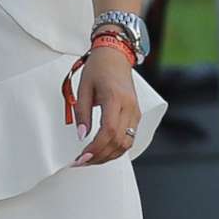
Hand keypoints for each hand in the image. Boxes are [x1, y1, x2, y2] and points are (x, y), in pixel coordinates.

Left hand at [70, 47, 141, 166]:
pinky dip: (116, 149)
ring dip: (108, 156)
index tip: (82, 156)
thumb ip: (82, 114)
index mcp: (115, 99)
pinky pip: (130, 138)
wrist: (115, 56)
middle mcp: (129, 107)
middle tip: (82, 162)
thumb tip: (82, 136)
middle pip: (118, 142)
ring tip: (91, 159)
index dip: (96, 148)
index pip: (109, 132)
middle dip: (99, 156)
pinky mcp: (136, 115)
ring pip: (126, 144)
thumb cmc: (99, 68)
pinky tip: (103, 152)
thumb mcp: (83, 88)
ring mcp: (135, 112)